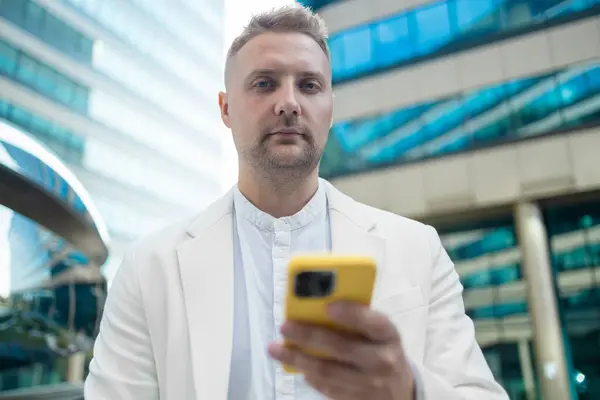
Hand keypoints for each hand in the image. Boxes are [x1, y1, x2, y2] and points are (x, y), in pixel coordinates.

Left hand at [268, 301, 415, 399]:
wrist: (399, 389)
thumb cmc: (379, 348)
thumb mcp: (378, 331)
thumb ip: (356, 319)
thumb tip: (317, 306)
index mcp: (388, 335)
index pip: (372, 322)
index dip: (351, 314)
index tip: (328, 305)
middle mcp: (382, 360)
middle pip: (342, 347)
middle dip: (309, 336)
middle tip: (285, 326)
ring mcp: (370, 385)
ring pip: (328, 371)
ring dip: (298, 359)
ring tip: (276, 348)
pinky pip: (328, 389)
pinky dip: (309, 376)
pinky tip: (296, 365)